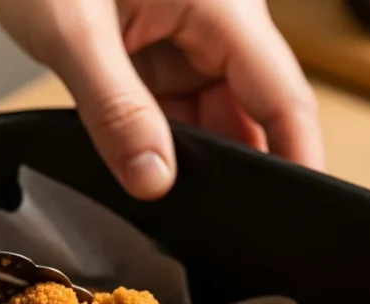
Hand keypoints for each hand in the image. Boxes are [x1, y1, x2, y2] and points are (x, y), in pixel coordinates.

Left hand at [0, 0, 323, 199]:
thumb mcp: (73, 33)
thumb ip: (115, 108)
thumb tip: (153, 178)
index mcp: (221, 3)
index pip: (283, 94)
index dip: (296, 157)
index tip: (294, 213)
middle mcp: (216, 21)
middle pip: (249, 112)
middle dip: (225, 167)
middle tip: (195, 217)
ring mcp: (186, 39)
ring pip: (207, 117)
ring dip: (181, 153)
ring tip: (144, 172)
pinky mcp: (156, 53)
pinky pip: (170, 109)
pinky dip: (153, 138)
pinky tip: (131, 155)